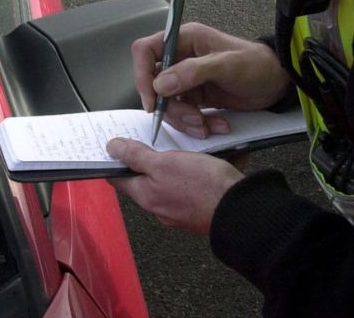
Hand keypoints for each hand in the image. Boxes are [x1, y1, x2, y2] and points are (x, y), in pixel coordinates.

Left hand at [107, 137, 243, 235]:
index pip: (119, 178)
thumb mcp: (165, 163)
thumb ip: (137, 156)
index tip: (117, 147)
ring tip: (192, 151)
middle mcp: (161, 207)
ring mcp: (182, 210)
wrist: (241, 211)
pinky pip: (194, 187)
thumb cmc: (203, 189)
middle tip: (161, 142)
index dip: (116, 161)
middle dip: (152, 160)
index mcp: (146, 196)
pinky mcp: (202, 208)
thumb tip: (112, 149)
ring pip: (173, 181)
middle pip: (147, 179)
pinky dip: (199, 173)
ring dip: (179, 165)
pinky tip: (210, 162)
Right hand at [132, 22, 291, 137]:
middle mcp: (181, 58)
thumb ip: (193, 72)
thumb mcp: (226, 65)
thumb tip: (160, 84)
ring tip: (207, 126)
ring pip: (168, 104)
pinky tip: (215, 126)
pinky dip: (196, 124)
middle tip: (193, 119)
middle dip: (170, 107)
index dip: (142, 75)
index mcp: (185, 39)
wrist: (277, 83)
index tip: (153, 101)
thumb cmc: (257, 64)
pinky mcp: (196, 97)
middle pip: (154, 84)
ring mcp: (187, 79)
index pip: (146, 51)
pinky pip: (184, 114)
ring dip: (185, 120)